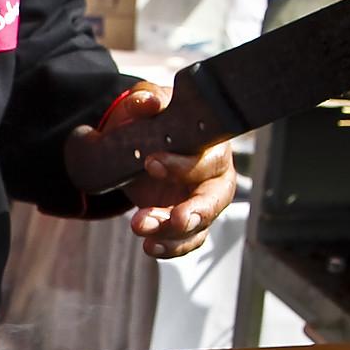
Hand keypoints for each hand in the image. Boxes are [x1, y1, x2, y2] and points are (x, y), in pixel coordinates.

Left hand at [91, 84, 238, 259]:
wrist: (135, 144)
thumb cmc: (150, 121)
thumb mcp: (145, 105)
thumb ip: (146, 101)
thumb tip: (146, 104)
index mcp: (210, 145)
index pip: (207, 158)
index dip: (184, 165)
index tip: (152, 163)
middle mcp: (213, 176)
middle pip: (215, 198)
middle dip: (196, 211)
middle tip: (176, 218)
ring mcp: (202, 202)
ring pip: (199, 225)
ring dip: (172, 232)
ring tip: (141, 225)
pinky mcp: (188, 223)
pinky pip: (187, 241)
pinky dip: (170, 247)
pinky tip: (151, 247)